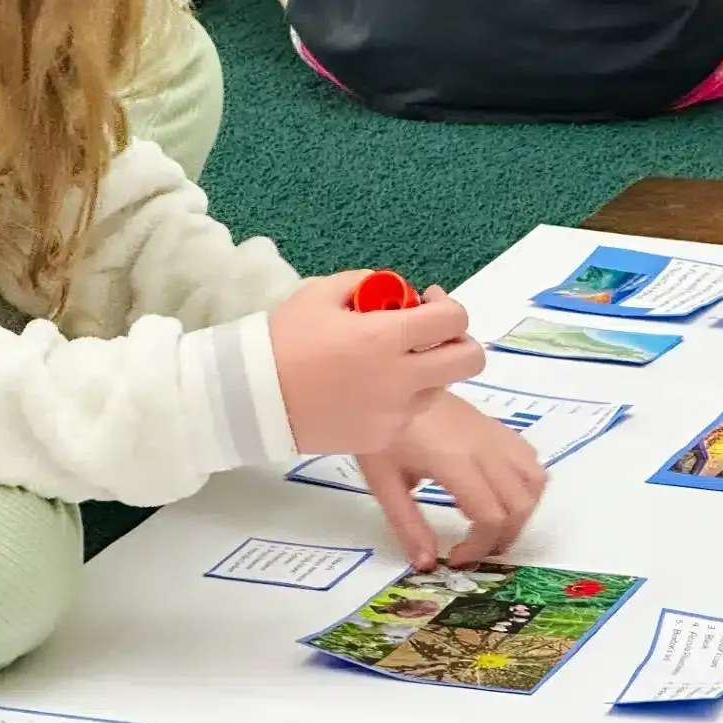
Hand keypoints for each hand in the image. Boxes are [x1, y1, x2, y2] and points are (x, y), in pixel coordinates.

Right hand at [269, 273, 482, 455]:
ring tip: (389, 363)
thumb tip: (396, 293)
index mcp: (387, 337)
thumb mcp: (321, 293)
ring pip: (439, 388)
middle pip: (470, 361)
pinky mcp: (381, 439)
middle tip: (431, 336)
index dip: (448, 305)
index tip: (428, 302)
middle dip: (459, 342)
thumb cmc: (284, 339)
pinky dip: (399, 399)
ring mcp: (394, 414)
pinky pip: (408, 414)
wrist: (252, 398)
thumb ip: (366, 283)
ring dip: (427, 371)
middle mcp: (400, 378)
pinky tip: (366, 389)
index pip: (454, 319)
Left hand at [358, 390, 548, 569]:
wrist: (392, 379)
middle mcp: (484, 448)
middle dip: (503, 537)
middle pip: (520, 504)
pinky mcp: (497, 427)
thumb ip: (407, 525)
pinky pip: (530, 458)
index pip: (490, 516)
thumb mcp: (384, 481)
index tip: (455, 558)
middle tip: (475, 549)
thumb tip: (427, 564)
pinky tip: (497, 492)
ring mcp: (495, 435)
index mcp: (455, 462)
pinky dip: (526, 484)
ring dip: (521, 511)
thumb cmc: (384, 431)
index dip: (479, 547)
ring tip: (491, 524)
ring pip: (535, 480)